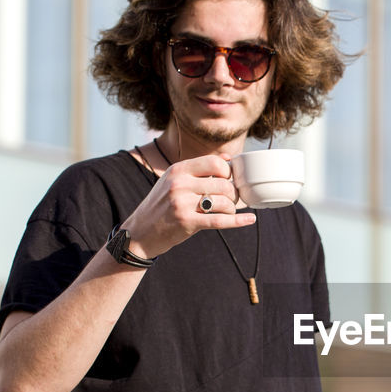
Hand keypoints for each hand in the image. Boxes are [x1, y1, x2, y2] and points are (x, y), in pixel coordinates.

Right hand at [122, 154, 253, 258]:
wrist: (140, 233)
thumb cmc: (162, 206)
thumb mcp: (174, 180)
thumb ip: (199, 169)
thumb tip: (229, 158)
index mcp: (178, 170)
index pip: (215, 163)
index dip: (229, 172)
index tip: (230, 181)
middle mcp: (179, 183)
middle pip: (223, 184)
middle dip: (233, 194)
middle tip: (231, 201)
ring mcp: (182, 203)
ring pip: (223, 202)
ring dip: (231, 209)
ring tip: (227, 212)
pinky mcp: (187, 222)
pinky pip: (220, 220)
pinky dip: (238, 221)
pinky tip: (250, 220)